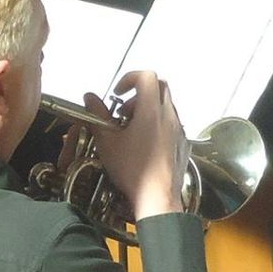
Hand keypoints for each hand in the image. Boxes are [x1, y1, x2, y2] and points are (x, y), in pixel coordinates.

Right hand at [89, 72, 188, 220]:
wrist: (158, 195)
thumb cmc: (131, 168)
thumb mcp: (108, 142)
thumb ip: (97, 116)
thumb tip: (89, 97)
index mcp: (152, 110)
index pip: (147, 76)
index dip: (130, 78)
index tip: (116, 93)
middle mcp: (170, 114)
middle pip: (159, 87)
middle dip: (138, 93)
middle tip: (122, 113)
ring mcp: (179, 128)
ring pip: (165, 106)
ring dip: (147, 110)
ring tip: (129, 130)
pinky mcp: (183, 141)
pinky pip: (171, 123)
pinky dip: (156, 124)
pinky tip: (143, 144)